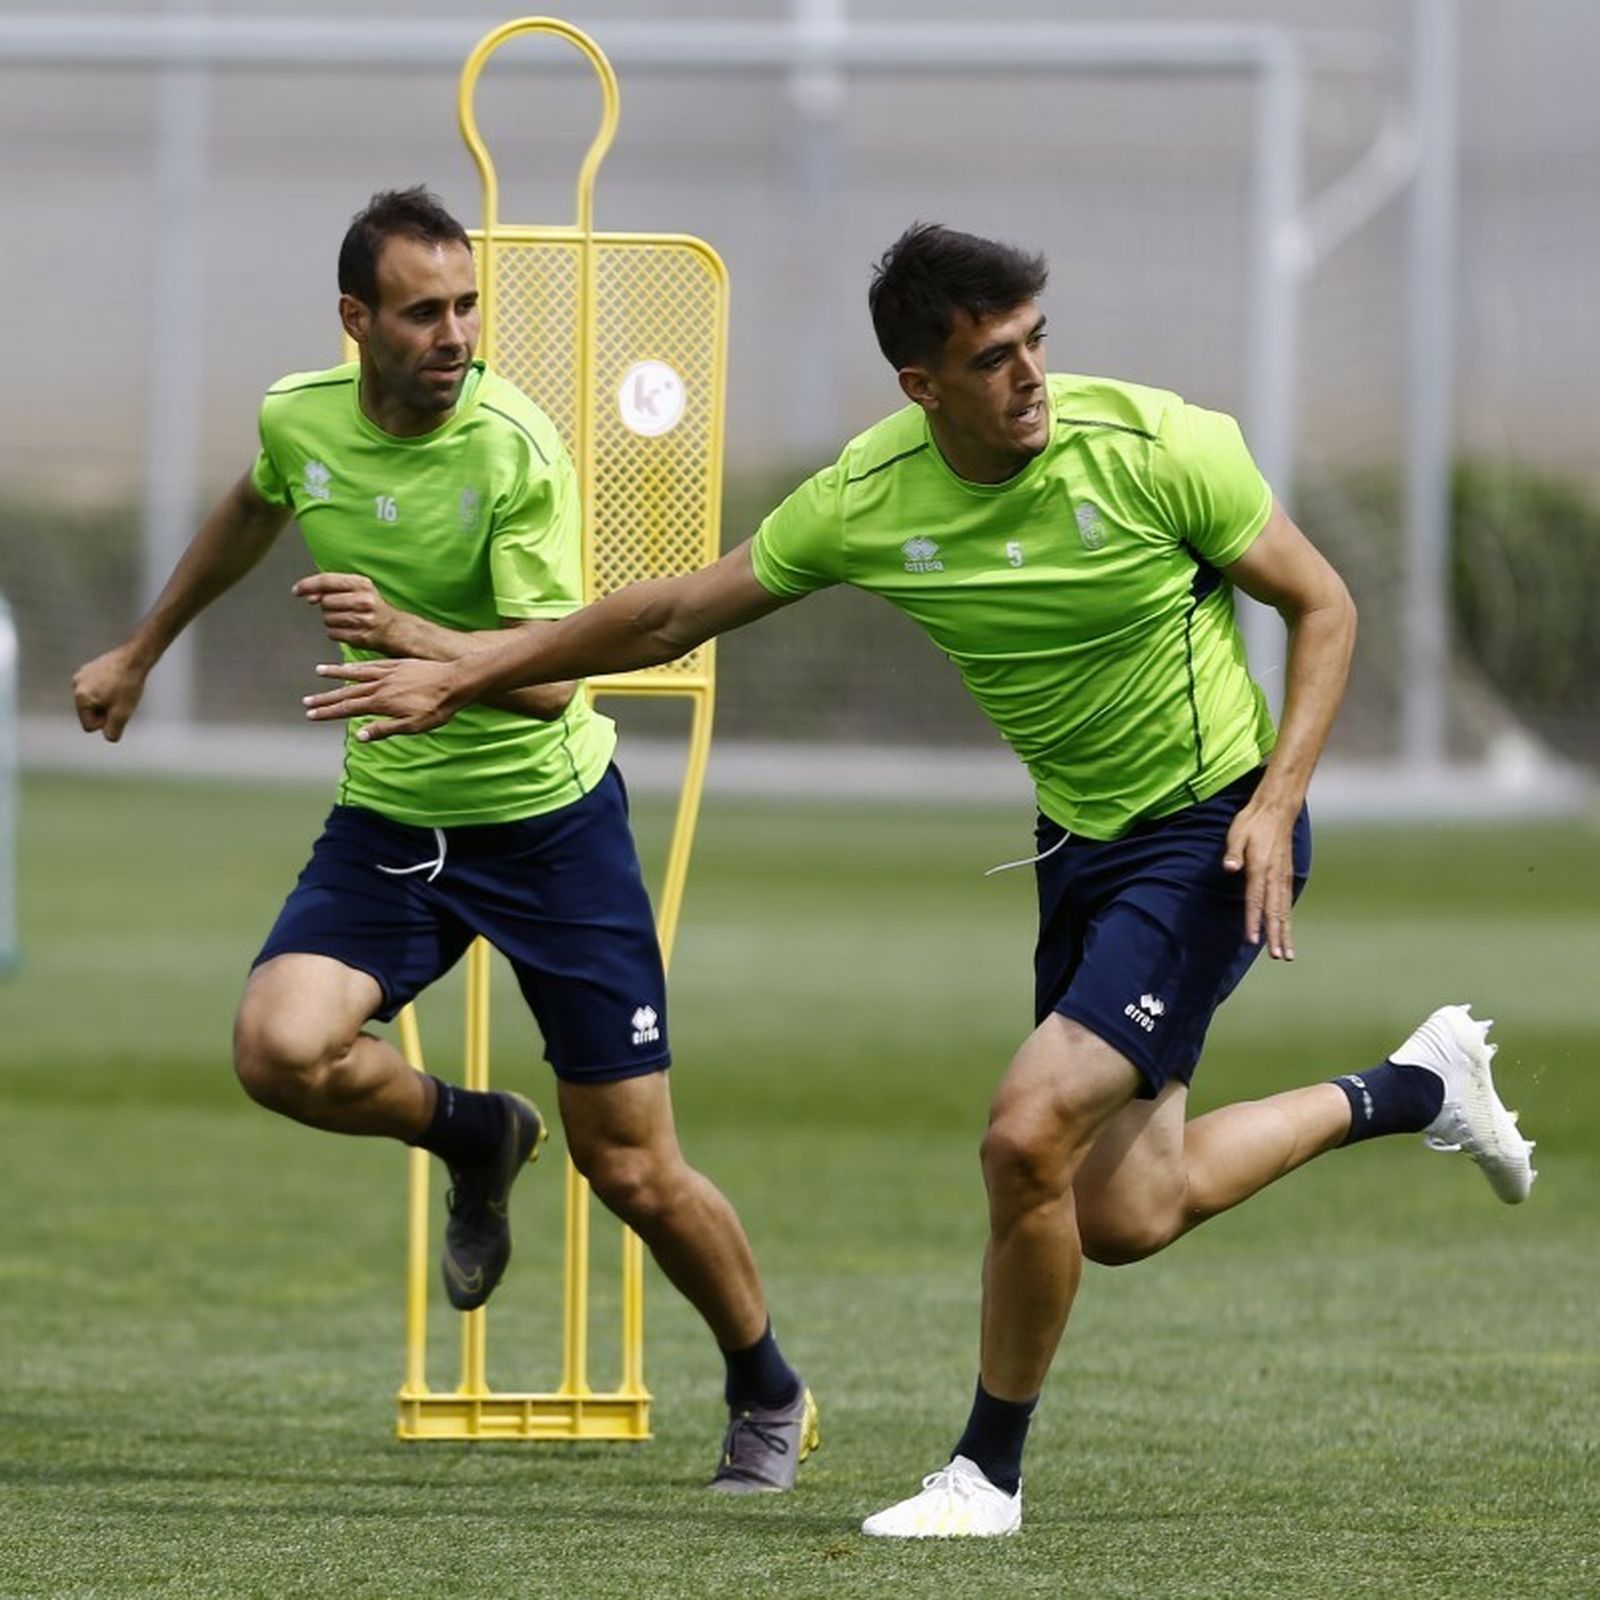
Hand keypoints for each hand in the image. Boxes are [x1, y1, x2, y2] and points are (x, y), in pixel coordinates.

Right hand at [72, 644, 148, 741]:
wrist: (135, 658)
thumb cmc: (128, 686)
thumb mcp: (122, 714)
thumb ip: (112, 731)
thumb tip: (108, 736)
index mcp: (80, 697)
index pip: (89, 726)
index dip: (106, 722)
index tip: (117, 709)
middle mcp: (76, 685)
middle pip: (90, 712)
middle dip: (105, 710)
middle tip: (121, 698)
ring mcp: (82, 674)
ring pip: (95, 699)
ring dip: (107, 699)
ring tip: (120, 688)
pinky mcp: (90, 667)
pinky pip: (98, 687)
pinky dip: (107, 688)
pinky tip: (119, 680)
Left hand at [292, 572, 401, 651]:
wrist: (394, 629)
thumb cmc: (370, 606)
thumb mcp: (356, 589)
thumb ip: (330, 588)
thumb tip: (307, 596)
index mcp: (362, 583)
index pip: (327, 581)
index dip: (308, 585)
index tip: (296, 590)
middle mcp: (364, 600)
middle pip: (325, 602)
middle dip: (326, 606)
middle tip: (340, 608)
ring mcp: (363, 619)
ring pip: (327, 619)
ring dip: (330, 620)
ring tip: (345, 619)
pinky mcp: (360, 637)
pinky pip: (332, 633)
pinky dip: (335, 632)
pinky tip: (347, 629)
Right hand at [303, 657, 464, 740]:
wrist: (455, 682)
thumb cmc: (437, 708)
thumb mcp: (413, 725)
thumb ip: (384, 729)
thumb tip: (358, 735)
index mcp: (382, 703)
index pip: (349, 708)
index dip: (329, 712)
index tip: (311, 715)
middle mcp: (380, 686)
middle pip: (347, 692)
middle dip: (326, 698)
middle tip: (306, 702)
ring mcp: (388, 673)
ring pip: (356, 674)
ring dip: (336, 674)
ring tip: (319, 672)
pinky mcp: (397, 664)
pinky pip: (371, 664)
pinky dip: (357, 665)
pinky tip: (349, 665)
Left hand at [1222, 796, 1299, 959]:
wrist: (1277, 810)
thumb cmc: (1252, 822)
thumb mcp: (1237, 833)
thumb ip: (1233, 853)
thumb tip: (1229, 867)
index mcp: (1261, 868)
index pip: (1255, 900)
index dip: (1253, 921)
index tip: (1253, 941)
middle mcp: (1275, 876)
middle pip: (1274, 911)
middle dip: (1276, 936)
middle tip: (1279, 957)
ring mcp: (1283, 877)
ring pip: (1284, 910)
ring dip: (1285, 932)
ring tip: (1287, 954)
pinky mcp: (1286, 875)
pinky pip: (1287, 902)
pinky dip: (1287, 919)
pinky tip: (1286, 931)